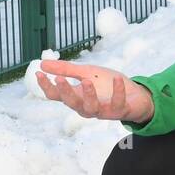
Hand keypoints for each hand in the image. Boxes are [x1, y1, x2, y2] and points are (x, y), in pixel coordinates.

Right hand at [35, 58, 153, 123]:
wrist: (135, 95)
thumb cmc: (107, 85)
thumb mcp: (87, 73)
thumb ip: (67, 70)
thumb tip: (42, 64)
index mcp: (77, 97)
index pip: (57, 95)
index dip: (47, 86)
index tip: (40, 73)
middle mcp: (86, 107)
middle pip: (72, 103)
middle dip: (65, 92)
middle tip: (59, 79)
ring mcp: (103, 111)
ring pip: (91, 108)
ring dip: (88, 95)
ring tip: (87, 81)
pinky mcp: (119, 110)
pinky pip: (117, 103)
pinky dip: (118, 92)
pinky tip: (117, 78)